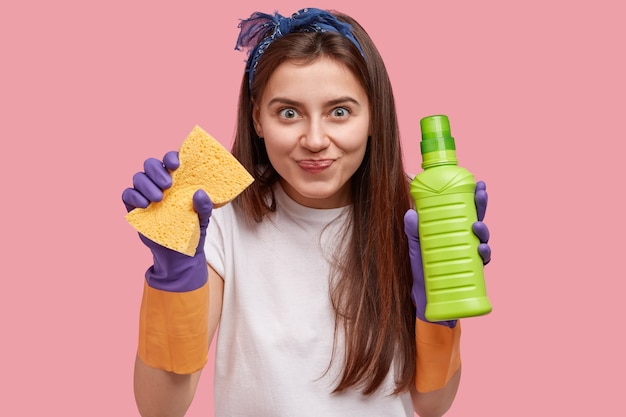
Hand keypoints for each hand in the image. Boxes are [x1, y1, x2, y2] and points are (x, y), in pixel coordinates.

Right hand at [122, 151, 212, 291]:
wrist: (178, 254)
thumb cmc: (193, 230)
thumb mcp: (204, 219)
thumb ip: (205, 207)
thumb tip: (200, 193)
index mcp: (178, 179)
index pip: (171, 160)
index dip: (170, 157)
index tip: (176, 164)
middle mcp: (160, 183)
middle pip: (151, 164)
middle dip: (157, 170)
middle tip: (168, 184)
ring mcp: (146, 194)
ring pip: (138, 177)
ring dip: (146, 184)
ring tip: (159, 199)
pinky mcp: (135, 207)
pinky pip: (128, 194)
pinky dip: (134, 196)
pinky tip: (145, 205)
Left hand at [404, 181, 490, 326]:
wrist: (427, 303)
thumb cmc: (424, 273)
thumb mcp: (416, 250)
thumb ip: (413, 232)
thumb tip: (410, 212)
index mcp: (453, 233)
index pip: (465, 211)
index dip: (473, 198)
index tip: (478, 184)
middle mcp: (465, 243)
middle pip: (477, 220)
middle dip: (482, 206)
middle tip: (481, 193)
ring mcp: (470, 258)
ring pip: (483, 239)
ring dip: (484, 230)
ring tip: (477, 226)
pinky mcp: (472, 274)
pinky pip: (482, 262)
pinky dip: (484, 255)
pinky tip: (481, 251)